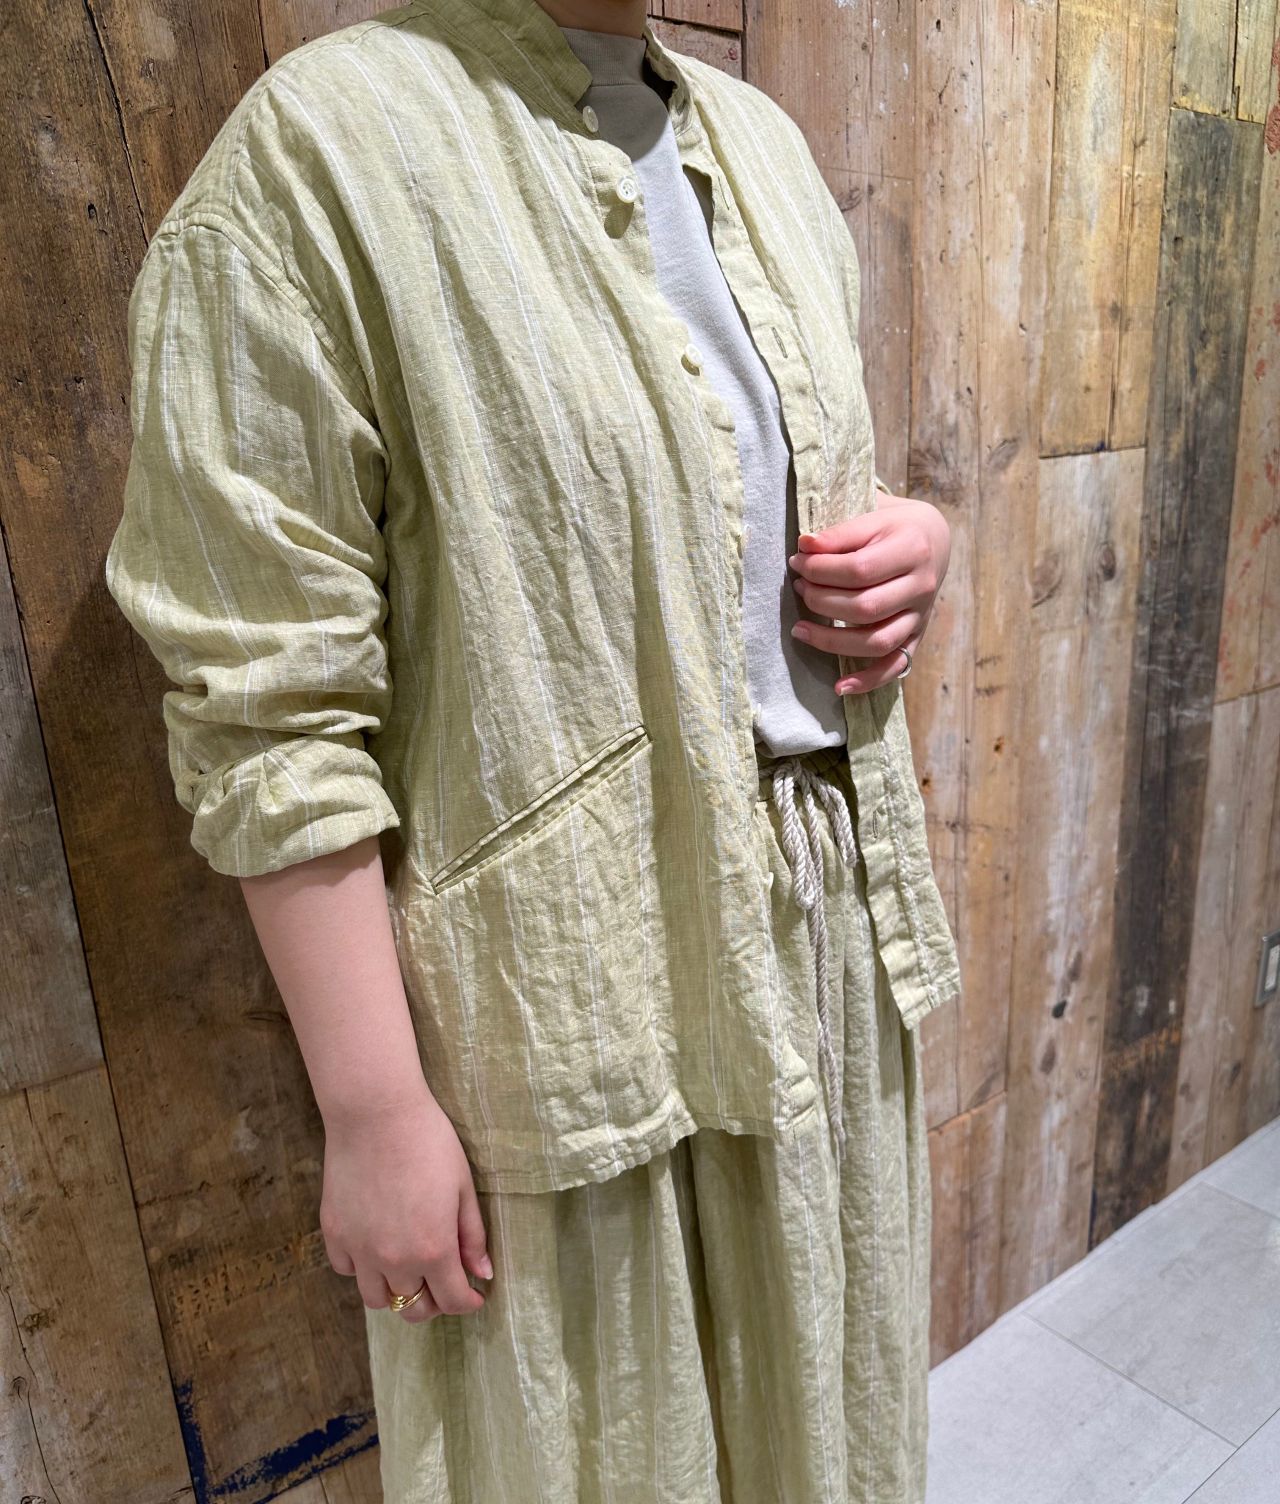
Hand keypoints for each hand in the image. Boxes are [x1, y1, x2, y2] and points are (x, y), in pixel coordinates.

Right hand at [320, 1079, 492, 1322]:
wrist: (376, 1113)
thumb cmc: (428, 1141)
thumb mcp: (462, 1186)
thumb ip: (472, 1235)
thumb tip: (483, 1273)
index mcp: (433, 1249)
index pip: (453, 1300)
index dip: (468, 1303)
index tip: (475, 1295)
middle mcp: (394, 1259)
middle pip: (413, 1309)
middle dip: (434, 1303)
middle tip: (443, 1284)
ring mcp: (359, 1249)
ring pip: (376, 1299)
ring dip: (396, 1292)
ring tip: (408, 1270)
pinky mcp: (334, 1234)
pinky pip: (347, 1270)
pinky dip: (363, 1269)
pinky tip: (376, 1247)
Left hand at [787, 491, 949, 694]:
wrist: (934, 538)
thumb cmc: (894, 526)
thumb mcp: (873, 516)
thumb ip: (840, 533)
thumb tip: (805, 547)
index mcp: (913, 549)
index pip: (859, 569)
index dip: (821, 569)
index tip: (797, 562)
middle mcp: (922, 586)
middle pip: (865, 607)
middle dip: (821, 601)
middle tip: (799, 588)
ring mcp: (920, 615)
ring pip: (877, 641)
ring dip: (832, 640)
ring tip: (800, 629)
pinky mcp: (916, 636)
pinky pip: (894, 666)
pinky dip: (868, 681)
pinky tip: (839, 686)